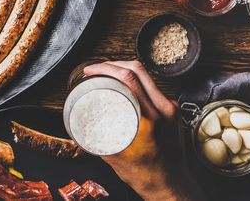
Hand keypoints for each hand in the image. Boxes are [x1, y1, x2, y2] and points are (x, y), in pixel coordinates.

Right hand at [82, 61, 204, 200]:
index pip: (128, 78)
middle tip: (96, 69)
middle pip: (138, 69)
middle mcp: (163, 109)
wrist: (171, 186)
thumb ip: (95, 138)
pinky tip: (125, 85)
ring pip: (147, 75)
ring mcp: (170, 108)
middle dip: (112, 63)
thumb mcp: (114, 155)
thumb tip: (77, 123)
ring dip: (125, 69)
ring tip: (107, 73)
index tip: (91, 71)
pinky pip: (153, 87)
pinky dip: (137, 80)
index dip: (106, 68)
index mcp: (149, 118)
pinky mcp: (173, 111)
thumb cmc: (146, 175)